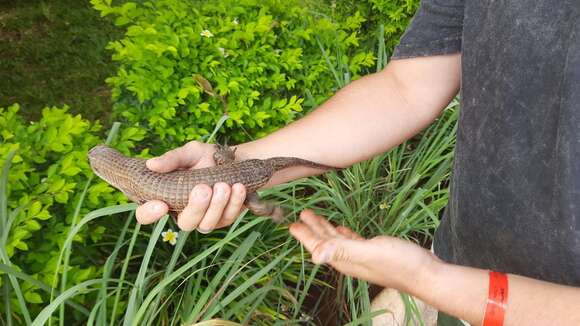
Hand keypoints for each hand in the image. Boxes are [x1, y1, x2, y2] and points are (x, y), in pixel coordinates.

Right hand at [135, 141, 246, 232]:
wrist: (235, 159)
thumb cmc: (205, 157)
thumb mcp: (189, 153)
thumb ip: (172, 158)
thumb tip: (151, 164)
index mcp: (165, 197)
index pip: (146, 214)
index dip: (149, 214)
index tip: (160, 204)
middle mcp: (182, 212)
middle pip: (184, 224)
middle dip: (196, 208)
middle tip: (204, 188)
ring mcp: (204, 219)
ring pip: (206, 225)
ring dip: (217, 206)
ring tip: (224, 185)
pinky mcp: (224, 219)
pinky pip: (227, 218)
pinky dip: (234, 203)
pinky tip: (237, 187)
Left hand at [289, 210, 437, 290]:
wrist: (428, 275)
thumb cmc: (401, 263)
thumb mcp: (370, 252)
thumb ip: (343, 250)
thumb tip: (315, 255)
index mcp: (345, 260)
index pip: (320, 247)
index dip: (305, 235)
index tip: (292, 224)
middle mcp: (350, 260)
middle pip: (326, 243)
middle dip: (312, 229)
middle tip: (301, 215)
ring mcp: (362, 257)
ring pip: (337, 241)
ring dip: (326, 229)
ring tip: (315, 217)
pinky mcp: (374, 252)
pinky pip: (352, 241)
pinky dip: (343, 234)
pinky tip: (343, 229)